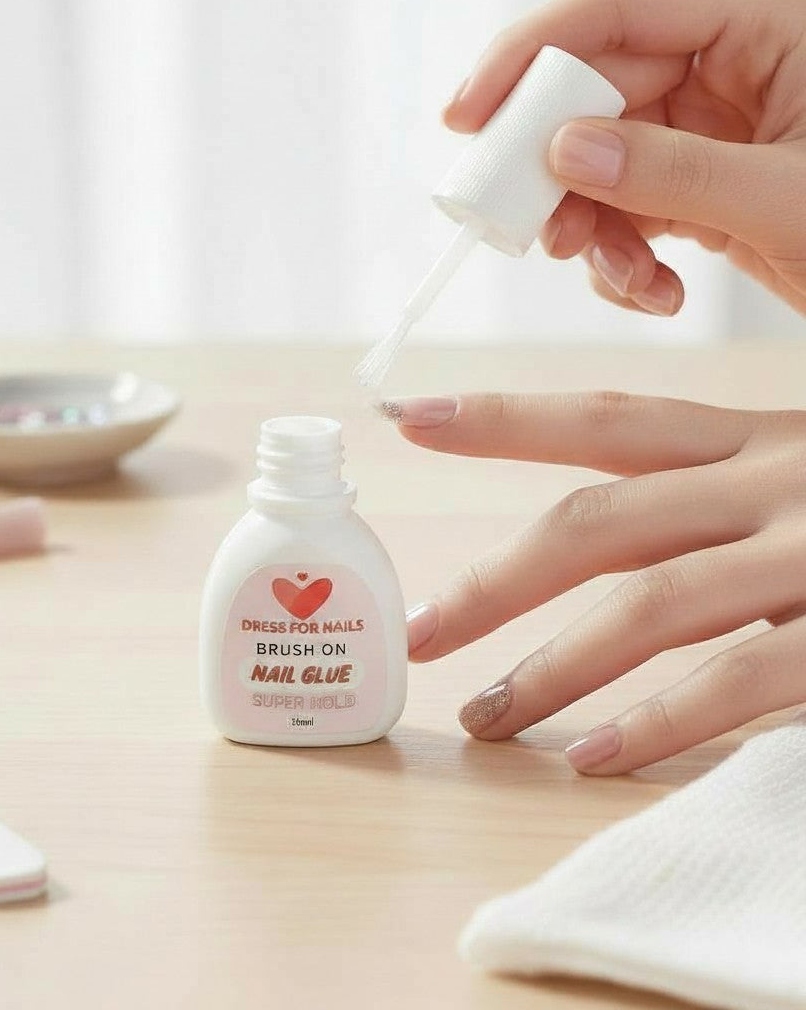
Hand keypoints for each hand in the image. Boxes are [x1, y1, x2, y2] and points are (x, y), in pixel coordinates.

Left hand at [393, 391, 805, 773]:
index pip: (608, 421)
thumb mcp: (805, 480)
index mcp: (753, 442)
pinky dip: (655, 722)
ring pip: (650, 605)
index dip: (504, 421)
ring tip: (484, 719)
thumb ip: (720, 501)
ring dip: (550, 671)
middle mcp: (774, 482)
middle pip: (598, 523)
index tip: (410, 418)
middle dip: (492, 583)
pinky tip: (590, 757)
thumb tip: (623, 536)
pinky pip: (738, 679)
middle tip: (416, 636)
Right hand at [443, 0, 805, 316]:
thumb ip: (673, 170)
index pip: (619, 11)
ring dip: (593, 232)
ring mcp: (710, 129)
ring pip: (602, 164)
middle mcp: (729, 67)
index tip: (466, 115)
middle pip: (595, 95)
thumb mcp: (786, 198)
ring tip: (627, 280)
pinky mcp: (701, 185)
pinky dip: (622, 257)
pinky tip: (655, 291)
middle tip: (530, 231)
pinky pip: (629, 209)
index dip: (531, 56)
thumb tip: (564, 148)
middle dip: (556, 173)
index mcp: (765, 23)